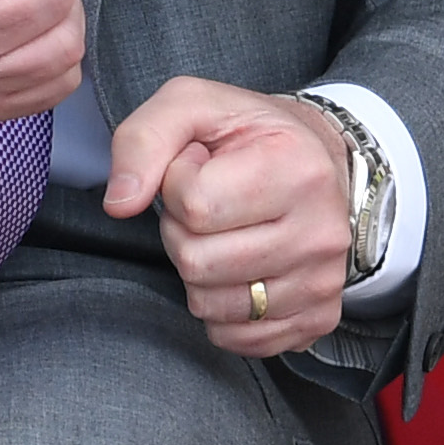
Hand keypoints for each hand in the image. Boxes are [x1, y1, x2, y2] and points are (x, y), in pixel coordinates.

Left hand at [106, 78, 352, 359]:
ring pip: (211, 305)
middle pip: (197, 262)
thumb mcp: (192, 105)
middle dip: (182, 234)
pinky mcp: (319, 317)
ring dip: (198, 274)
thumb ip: (143, 140)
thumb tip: (119, 205)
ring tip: (224, 236)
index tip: (200, 167)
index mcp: (296, 169)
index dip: (175, 186)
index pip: (194, 206)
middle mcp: (320, 231)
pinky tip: (237, 273)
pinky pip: (237, 339)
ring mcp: (323, 281)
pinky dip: (222, 312)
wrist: (322, 161)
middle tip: (208, 207)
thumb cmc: (250, 136)